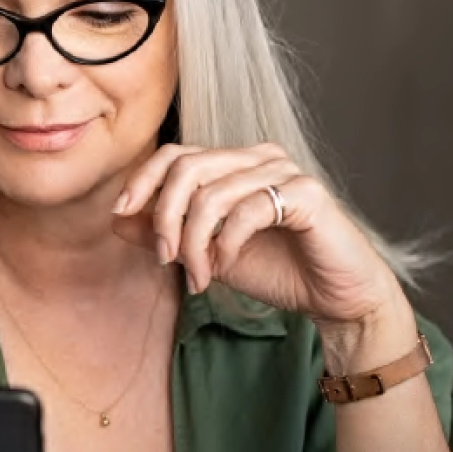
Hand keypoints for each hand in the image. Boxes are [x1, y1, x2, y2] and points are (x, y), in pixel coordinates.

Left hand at [110, 143, 407, 336]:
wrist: (334, 298)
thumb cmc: (277, 270)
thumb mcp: (207, 253)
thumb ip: (165, 233)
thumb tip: (118, 217)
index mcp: (235, 163)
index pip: (175, 153)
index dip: (142, 180)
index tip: (121, 213)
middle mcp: (259, 157)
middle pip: (187, 167)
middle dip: (165, 216)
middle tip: (165, 259)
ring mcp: (286, 172)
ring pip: (212, 193)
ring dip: (195, 242)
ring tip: (200, 275)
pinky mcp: (307, 194)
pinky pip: (248, 210)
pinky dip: (227, 243)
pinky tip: (226, 266)